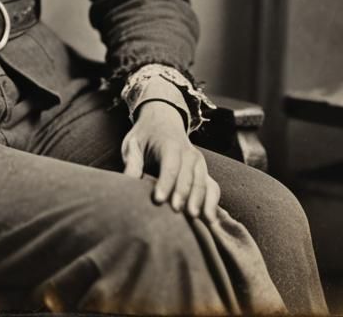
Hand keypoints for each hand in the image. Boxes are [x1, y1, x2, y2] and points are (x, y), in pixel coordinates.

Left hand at [121, 100, 220, 221]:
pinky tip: (209, 220)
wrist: (163, 123)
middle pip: (188, 175)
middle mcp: (189, 153)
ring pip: (203, 182)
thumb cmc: (145, 138)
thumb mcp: (133, 143)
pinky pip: (213, 188)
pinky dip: (213, 203)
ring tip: (196, 218)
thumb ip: (132, 161)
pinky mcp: (204, 173)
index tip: (157, 199)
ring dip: (200, 200)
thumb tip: (129, 181)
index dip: (164, 182)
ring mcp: (199, 163)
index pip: (170, 165)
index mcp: (170, 144)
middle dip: (182, 193)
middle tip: (175, 211)